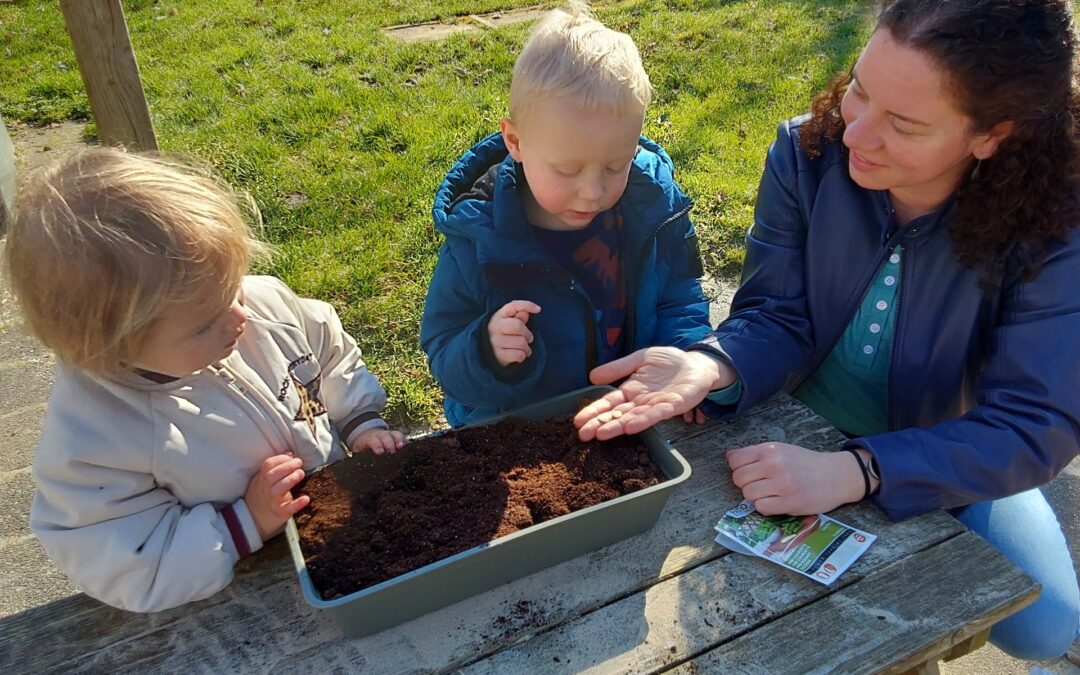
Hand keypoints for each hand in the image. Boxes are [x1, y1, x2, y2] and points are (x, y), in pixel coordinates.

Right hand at [245, 454, 309, 540]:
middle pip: (272, 475)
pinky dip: (297, 504)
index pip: (268, 465)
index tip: (291, 456)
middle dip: (287, 467)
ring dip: (290, 480)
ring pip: (278, 490)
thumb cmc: (263, 494)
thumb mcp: (264, 478)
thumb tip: (289, 453)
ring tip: (301, 474)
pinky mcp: (280, 512)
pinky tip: (306, 498)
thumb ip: (275, 466)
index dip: (280, 459)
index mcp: (262, 478)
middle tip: (299, 463)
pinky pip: (288, 509)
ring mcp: (272, 501)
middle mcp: (265, 489)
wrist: (254, 518)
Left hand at [350, 427, 405, 454]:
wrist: (366, 435)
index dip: (377, 445)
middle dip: (390, 444)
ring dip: (399, 441)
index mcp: (370, 438)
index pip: (374, 440)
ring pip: (396, 434)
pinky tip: (408, 449)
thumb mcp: (358, 451)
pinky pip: (402, 437)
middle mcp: (380, 435)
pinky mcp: (396, 436)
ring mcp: (389, 435)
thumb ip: (360, 457)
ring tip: (401, 448)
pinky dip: (405, 442)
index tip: (380, 452)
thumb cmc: (363, 447)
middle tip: (392, 454)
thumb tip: (359, 470)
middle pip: (386, 437)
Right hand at [488, 300, 540, 366]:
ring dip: (527, 348)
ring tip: (525, 348)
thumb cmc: (504, 333)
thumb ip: (518, 316)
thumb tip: (525, 313)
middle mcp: (495, 327)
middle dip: (528, 333)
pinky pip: (519, 355)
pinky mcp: (498, 355)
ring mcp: (495, 341)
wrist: (487, 350)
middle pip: (518, 326)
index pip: (514, 305)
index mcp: (499, 315)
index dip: (527, 305)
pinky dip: (523, 356)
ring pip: (521, 342)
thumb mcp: (509, 321)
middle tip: (529, 338)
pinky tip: (520, 354)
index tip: (538, 309)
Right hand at [574, 347, 732, 440]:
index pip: (608, 403)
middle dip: (599, 424)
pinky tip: (629, 427)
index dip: (594, 411)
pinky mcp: (671, 406)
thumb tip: (592, 376)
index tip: (578, 421)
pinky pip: (654, 415)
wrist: (697, 364)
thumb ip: (618, 368)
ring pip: (632, 418)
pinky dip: (642, 421)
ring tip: (601, 434)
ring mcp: (654, 406)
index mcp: (630, 390)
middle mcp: (640, 401)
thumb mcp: (639, 359)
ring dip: (616, 427)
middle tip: (583, 435)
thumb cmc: (669, 362)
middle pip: (616, 415)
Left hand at [726, 442, 864, 515]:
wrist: (837, 475)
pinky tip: (776, 501)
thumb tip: (728, 456)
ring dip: (756, 496)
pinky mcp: (789, 503)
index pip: (736, 461)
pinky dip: (765, 507)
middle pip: (739, 479)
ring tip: (770, 493)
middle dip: (746, 484)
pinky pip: (761, 508)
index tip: (750, 472)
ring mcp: (782, 484)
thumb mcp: (781, 450)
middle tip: (760, 484)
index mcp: (770, 449)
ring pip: (748, 494)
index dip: (739, 469)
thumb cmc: (806, 463)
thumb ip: (754, 453)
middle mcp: (774, 465)